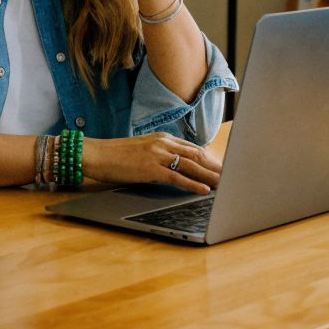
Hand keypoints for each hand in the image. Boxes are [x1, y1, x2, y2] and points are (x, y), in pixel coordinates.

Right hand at [84, 132, 221, 194]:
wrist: (96, 154)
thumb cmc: (116, 155)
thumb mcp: (142, 149)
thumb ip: (160, 153)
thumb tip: (174, 164)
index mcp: (163, 138)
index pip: (193, 148)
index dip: (210, 159)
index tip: (222, 167)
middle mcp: (164, 143)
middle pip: (197, 155)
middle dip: (216, 167)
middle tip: (232, 176)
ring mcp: (158, 155)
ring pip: (191, 166)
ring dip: (210, 176)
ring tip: (225, 185)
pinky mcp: (151, 169)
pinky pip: (177, 177)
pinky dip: (193, 184)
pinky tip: (204, 190)